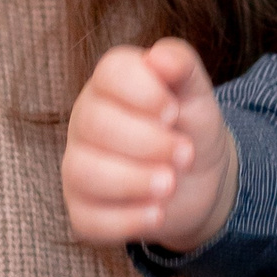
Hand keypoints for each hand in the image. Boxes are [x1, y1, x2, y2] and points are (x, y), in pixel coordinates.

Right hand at [60, 40, 235, 249]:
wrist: (197, 178)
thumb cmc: (190, 126)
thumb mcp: (197, 94)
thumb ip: (183, 67)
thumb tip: (161, 57)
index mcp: (111, 83)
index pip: (109, 72)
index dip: (143, 91)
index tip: (174, 112)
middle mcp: (86, 121)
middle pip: (94, 123)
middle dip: (146, 142)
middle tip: (185, 154)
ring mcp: (79, 165)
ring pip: (84, 171)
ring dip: (133, 181)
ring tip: (171, 184)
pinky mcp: (82, 209)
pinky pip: (88, 218)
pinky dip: (126, 220)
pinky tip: (157, 214)